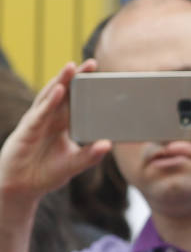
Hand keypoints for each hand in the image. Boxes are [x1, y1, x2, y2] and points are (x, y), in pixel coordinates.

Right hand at [0, 60, 110, 201]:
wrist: (22, 187)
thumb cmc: (46, 172)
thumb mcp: (74, 164)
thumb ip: (90, 155)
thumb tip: (108, 144)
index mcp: (61, 124)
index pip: (75, 101)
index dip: (85, 88)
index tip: (101, 75)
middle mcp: (49, 119)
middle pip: (63, 94)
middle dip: (75, 78)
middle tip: (92, 63)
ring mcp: (36, 122)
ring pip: (49, 98)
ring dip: (60, 82)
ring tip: (72, 68)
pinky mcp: (27, 131)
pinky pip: (39, 113)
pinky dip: (49, 102)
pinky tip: (58, 91)